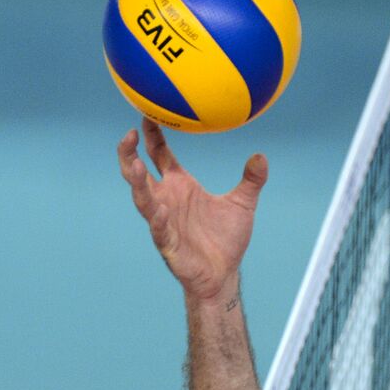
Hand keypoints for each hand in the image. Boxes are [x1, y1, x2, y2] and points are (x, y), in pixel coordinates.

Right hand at [117, 119, 267, 301]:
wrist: (223, 275)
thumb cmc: (226, 240)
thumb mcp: (243, 204)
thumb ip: (251, 180)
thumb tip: (261, 156)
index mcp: (180, 187)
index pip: (160, 156)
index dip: (153, 136)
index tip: (147, 114)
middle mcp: (167, 201)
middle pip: (140, 174)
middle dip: (129, 155)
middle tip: (128, 136)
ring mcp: (164, 222)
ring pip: (143, 199)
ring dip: (136, 182)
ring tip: (132, 164)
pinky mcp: (167, 243)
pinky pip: (158, 229)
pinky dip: (156, 218)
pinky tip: (156, 208)